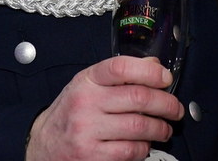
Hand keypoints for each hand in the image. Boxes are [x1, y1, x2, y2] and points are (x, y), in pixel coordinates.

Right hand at [25, 56, 183, 160]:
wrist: (42, 144)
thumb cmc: (71, 111)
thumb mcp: (89, 84)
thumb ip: (119, 74)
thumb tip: (154, 66)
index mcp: (87, 80)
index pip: (121, 67)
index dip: (150, 71)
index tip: (166, 78)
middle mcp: (86, 103)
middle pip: (138, 98)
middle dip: (166, 103)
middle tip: (175, 108)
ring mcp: (88, 131)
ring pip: (139, 127)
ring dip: (160, 128)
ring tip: (165, 128)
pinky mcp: (91, 157)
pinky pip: (130, 151)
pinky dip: (144, 148)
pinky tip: (146, 144)